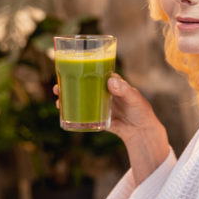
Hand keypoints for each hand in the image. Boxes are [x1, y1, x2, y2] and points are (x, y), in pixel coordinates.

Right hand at [52, 75, 170, 183]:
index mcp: (112, 82)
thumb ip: (124, 90)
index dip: (81, 69)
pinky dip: (72, 111)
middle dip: (68, 83)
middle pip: (83, 84)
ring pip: (80, 97)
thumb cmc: (141, 111)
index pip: (95, 71)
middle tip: (57, 86)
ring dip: (67, 96)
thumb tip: (111, 81)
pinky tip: (62, 111)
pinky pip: (82, 113)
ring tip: (57, 98)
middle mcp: (103, 91)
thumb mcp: (134, 99)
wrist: (141, 131)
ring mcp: (99, 103)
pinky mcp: (97, 116)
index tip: (69, 67)